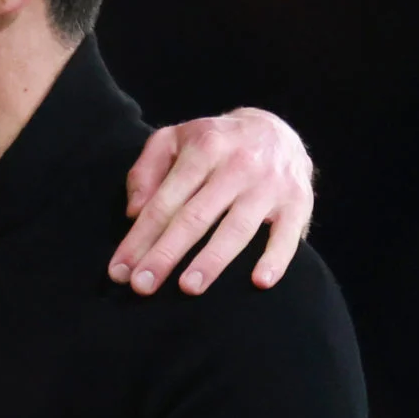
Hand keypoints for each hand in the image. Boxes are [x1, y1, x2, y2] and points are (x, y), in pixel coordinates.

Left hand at [108, 107, 313, 295]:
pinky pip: (287, 234)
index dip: (140, 237)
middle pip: (195, 216)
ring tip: (188, 288)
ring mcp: (269, 185)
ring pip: (237, 228)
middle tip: (142, 286)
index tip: (120, 270)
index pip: (164, 201)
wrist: (277, 129)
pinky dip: (276, 258)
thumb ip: (146, 171)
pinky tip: (259, 282)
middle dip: (165, 253)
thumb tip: (134, 213)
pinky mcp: (298, 202)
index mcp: (203, 148)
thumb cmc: (214, 143)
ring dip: (212, 260)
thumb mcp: (174, 139)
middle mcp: (237, 165)